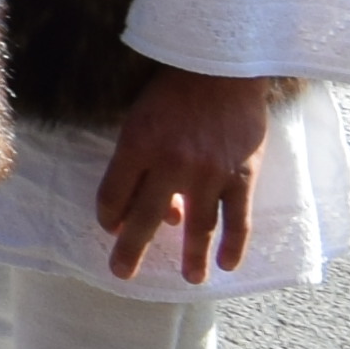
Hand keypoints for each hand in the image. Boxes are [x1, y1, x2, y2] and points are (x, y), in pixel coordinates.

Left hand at [95, 69, 283, 283]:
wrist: (221, 70)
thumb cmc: (172, 92)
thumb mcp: (141, 119)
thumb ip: (139, 162)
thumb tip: (158, 211)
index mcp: (136, 146)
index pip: (113, 194)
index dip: (108, 216)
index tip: (110, 229)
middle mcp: (170, 164)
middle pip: (144, 217)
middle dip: (130, 248)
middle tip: (122, 273)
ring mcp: (208, 172)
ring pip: (196, 226)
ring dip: (191, 256)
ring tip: (190, 278)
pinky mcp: (241, 175)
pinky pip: (237, 218)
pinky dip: (234, 244)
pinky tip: (228, 264)